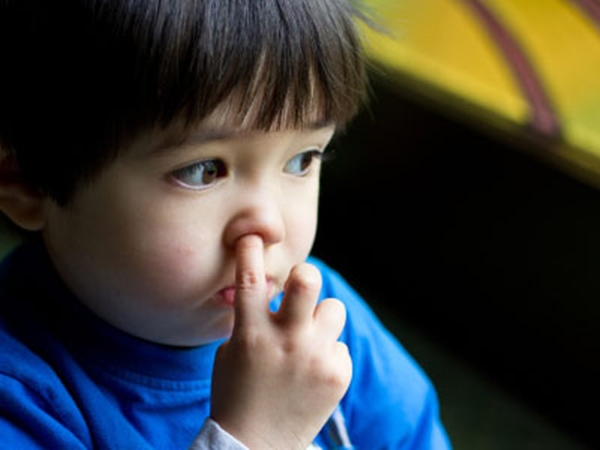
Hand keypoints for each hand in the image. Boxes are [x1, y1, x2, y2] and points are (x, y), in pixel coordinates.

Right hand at [210, 235, 351, 449]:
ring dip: (321, 319)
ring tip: (309, 340)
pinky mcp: (337, 374)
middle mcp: (286, 341)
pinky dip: (328, 354)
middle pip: (308, 280)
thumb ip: (251, 320)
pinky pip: (340, 345)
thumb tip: (273, 291)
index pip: (250, 280)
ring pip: (334, 308)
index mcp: (251, 333)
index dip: (251, 251)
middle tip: (302, 286)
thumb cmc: (236, 393)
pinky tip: (313, 373)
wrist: (256, 445)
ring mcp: (314, 358)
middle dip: (306, 274)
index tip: (253, 237)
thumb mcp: (231, 351)